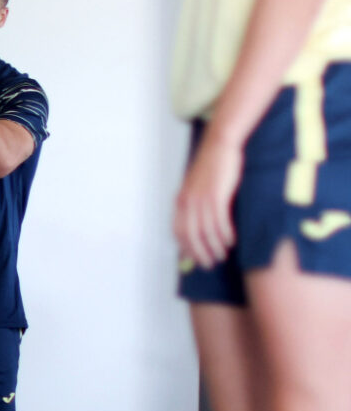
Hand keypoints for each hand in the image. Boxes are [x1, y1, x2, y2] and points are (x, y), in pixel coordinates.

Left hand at [175, 130, 242, 268]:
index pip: (178, 232)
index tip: (195, 260)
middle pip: (191, 235)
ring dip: (214, 247)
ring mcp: (201, 199)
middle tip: (210, 264)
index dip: (186, 248)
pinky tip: (231, 242)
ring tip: (222, 256)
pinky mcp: (216, 195)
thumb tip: (198, 225)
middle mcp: (187, 201)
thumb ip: (195, 204)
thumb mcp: (197, 187)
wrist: (220, 145)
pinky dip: (225, 235)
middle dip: (200, 253)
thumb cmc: (211, 167)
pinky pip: (219, 222)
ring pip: (205, 231)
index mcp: (180, 200)